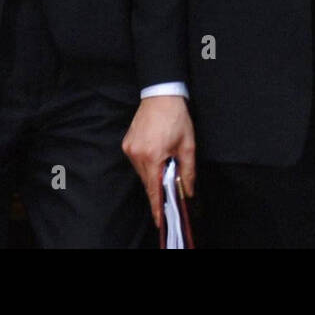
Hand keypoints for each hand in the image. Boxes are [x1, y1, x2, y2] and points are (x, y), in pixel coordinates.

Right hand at [122, 96, 195, 225]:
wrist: (160, 94)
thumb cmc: (176, 117)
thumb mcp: (187, 145)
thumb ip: (188, 171)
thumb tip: (187, 190)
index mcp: (153, 155)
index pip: (153, 189)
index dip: (157, 206)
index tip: (159, 219)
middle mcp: (137, 154)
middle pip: (147, 182)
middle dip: (158, 188)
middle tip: (169, 189)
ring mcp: (129, 148)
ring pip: (142, 173)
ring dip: (153, 174)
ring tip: (165, 165)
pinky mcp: (126, 144)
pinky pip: (137, 162)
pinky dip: (146, 164)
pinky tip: (156, 156)